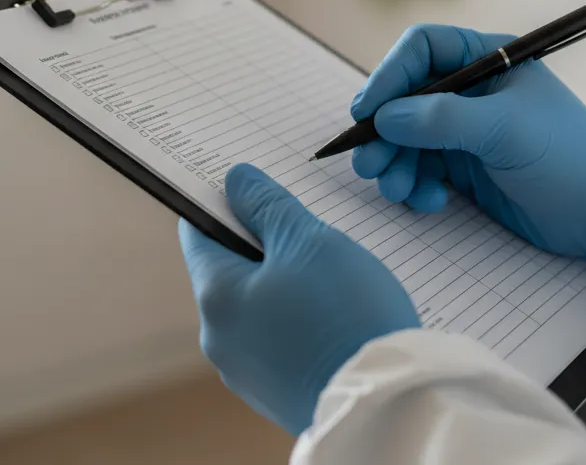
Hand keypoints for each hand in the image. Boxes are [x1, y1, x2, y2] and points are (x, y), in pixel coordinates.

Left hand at [179, 164, 419, 435]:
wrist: (387, 405)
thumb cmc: (346, 316)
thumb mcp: (309, 240)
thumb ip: (267, 205)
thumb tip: (235, 180)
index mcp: (216, 297)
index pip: (198, 233)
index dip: (223, 203)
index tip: (254, 188)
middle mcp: (219, 339)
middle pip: (231, 270)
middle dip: (266, 245)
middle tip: (311, 231)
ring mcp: (247, 372)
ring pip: (258, 305)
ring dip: (286, 283)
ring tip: (333, 276)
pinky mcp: (278, 394)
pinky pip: (279, 341)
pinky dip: (300, 320)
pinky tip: (337, 316)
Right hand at [351, 24, 585, 277]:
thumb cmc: (569, 158)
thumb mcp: (506, 130)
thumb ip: (443, 119)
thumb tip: (386, 117)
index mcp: (490, 60)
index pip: (422, 50)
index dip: (390, 75)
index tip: (368, 111)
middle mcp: (472, 90)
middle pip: (405, 98)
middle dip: (384, 131)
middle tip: (370, 163)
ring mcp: (466, 130)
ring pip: (406, 138)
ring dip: (394, 163)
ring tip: (396, 188)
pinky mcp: (465, 168)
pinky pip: (420, 169)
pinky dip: (414, 185)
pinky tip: (428, 202)